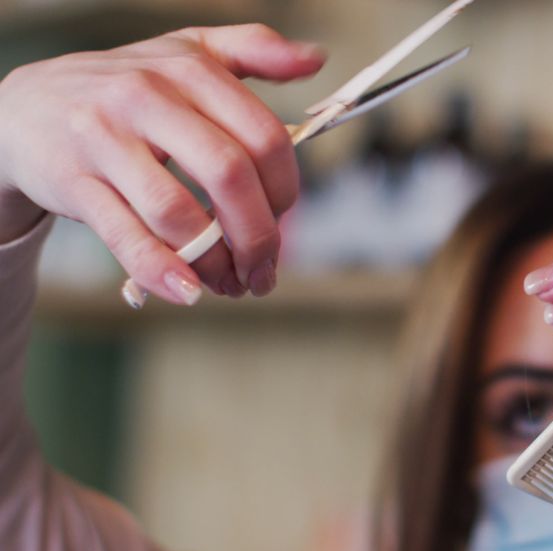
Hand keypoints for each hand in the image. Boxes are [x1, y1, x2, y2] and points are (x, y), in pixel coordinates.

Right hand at [0, 24, 325, 302]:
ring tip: (229, 283)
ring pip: (178, 213)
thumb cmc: (127, 89)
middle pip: (229, 176)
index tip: (284, 217)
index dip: (286, 189)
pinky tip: (188, 291)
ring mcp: (106, 140)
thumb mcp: (188, 53)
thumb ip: (256, 49)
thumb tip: (316, 59)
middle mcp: (147, 98)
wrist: (26, 106)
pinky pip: (126, 235)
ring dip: (216, 262)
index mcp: (189, 70)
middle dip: (258, 235)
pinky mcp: (73, 181)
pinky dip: (162, 270)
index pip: (263, 136)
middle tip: (265, 268)